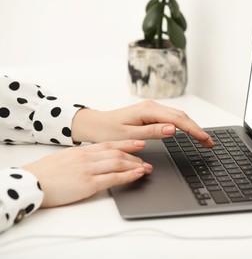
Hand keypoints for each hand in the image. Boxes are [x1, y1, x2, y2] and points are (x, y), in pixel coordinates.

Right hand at [22, 140, 152, 207]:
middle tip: (146, 160)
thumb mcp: (63, 159)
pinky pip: (113, 178)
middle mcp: (87, 157)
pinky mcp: (88, 183)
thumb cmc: (43, 173)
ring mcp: (88, 169)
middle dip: (134, 157)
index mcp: (81, 151)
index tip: (138, 144)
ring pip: (118, 163)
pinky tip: (138, 174)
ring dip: (135, 165)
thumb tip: (92, 161)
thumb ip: (80, 158)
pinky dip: (128, 175)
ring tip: (146, 168)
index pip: (109, 144)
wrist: (30, 183)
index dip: (126, 144)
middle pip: (117, 153)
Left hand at [71, 100, 214, 146]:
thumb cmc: (108, 130)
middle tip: (210, 142)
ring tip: (203, 139)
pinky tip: (188, 131)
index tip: (205, 139)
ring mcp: (152, 109)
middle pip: (182, 116)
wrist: (95, 124)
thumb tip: (174, 130)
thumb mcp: (130, 135)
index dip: (194, 130)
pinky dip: (183, 125)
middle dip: (197, 129)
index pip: (178, 120)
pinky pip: (172, 117)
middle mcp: (152, 107)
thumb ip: (153, 132)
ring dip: (192, 127)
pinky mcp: (151, 113)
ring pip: (178, 116)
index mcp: (148, 110)